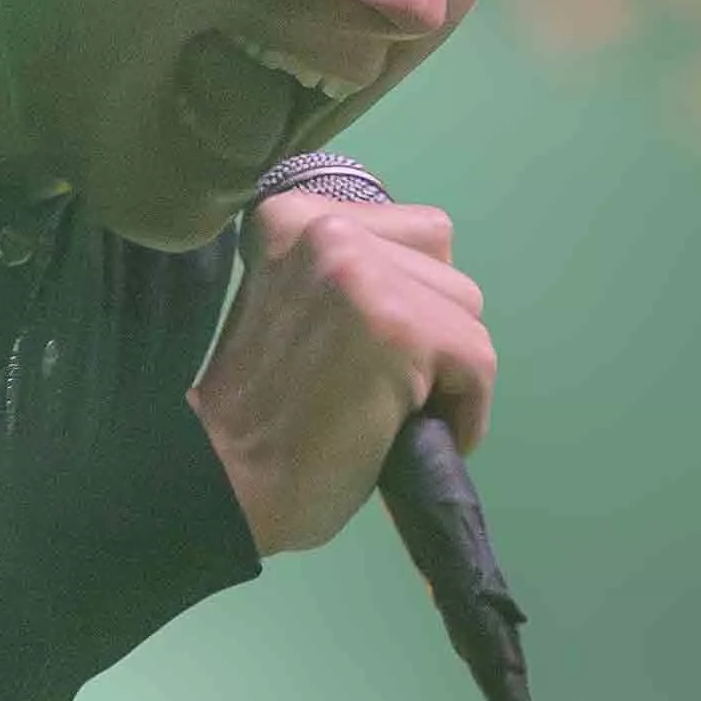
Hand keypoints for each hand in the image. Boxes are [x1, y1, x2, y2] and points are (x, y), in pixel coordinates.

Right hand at [187, 188, 490, 556]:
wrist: (221, 486)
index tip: (368, 353)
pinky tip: (410, 437)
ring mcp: (362, 274)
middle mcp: (325, 227)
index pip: (415, 232)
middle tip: (380, 388)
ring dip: (447, 371)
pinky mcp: (398, 327)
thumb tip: (433, 288)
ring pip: (467, 311)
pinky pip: (478, 361)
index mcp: (294, 215)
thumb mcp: (298, 304)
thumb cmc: (260, 416)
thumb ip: (351, 278)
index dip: (411, 302)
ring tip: (391, 411)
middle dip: (432, 333)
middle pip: (447, 268)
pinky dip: (465, 412)